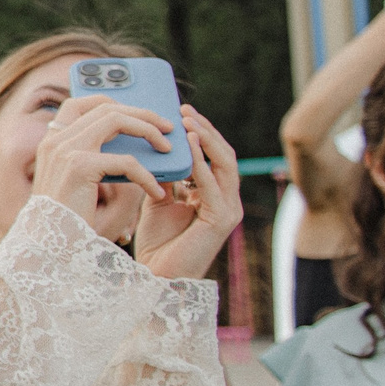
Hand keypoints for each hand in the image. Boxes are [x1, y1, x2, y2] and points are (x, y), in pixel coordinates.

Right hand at [31, 93, 174, 223]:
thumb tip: (149, 145)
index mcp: (52, 143)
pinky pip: (125, 160)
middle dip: (142, 113)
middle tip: (167, 128)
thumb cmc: (74, 223)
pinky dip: (147, 175)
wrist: (52, 251)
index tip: (141, 113)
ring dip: (148, 130)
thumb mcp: (92, 186)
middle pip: (105, 107)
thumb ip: (112, 160)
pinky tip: (157, 191)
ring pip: (115, 120)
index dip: (113, 102)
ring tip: (167, 147)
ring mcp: (64, 150)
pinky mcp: (78, 166)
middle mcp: (55, 140)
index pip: (80, 103)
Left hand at [134, 106, 241, 279]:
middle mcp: (226, 200)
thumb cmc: (158, 240)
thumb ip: (165, 175)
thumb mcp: (159, 198)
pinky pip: (214, 186)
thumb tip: (157, 145)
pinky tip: (190, 149)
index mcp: (214, 194)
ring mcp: (228, 210)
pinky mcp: (221, 221)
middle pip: (223, 155)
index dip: (200, 132)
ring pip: (225, 166)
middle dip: (205, 130)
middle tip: (185, 110)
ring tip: (189, 122)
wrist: (156, 276)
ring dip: (207, 141)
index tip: (181, 111)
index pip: (213, 155)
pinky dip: (202, 165)